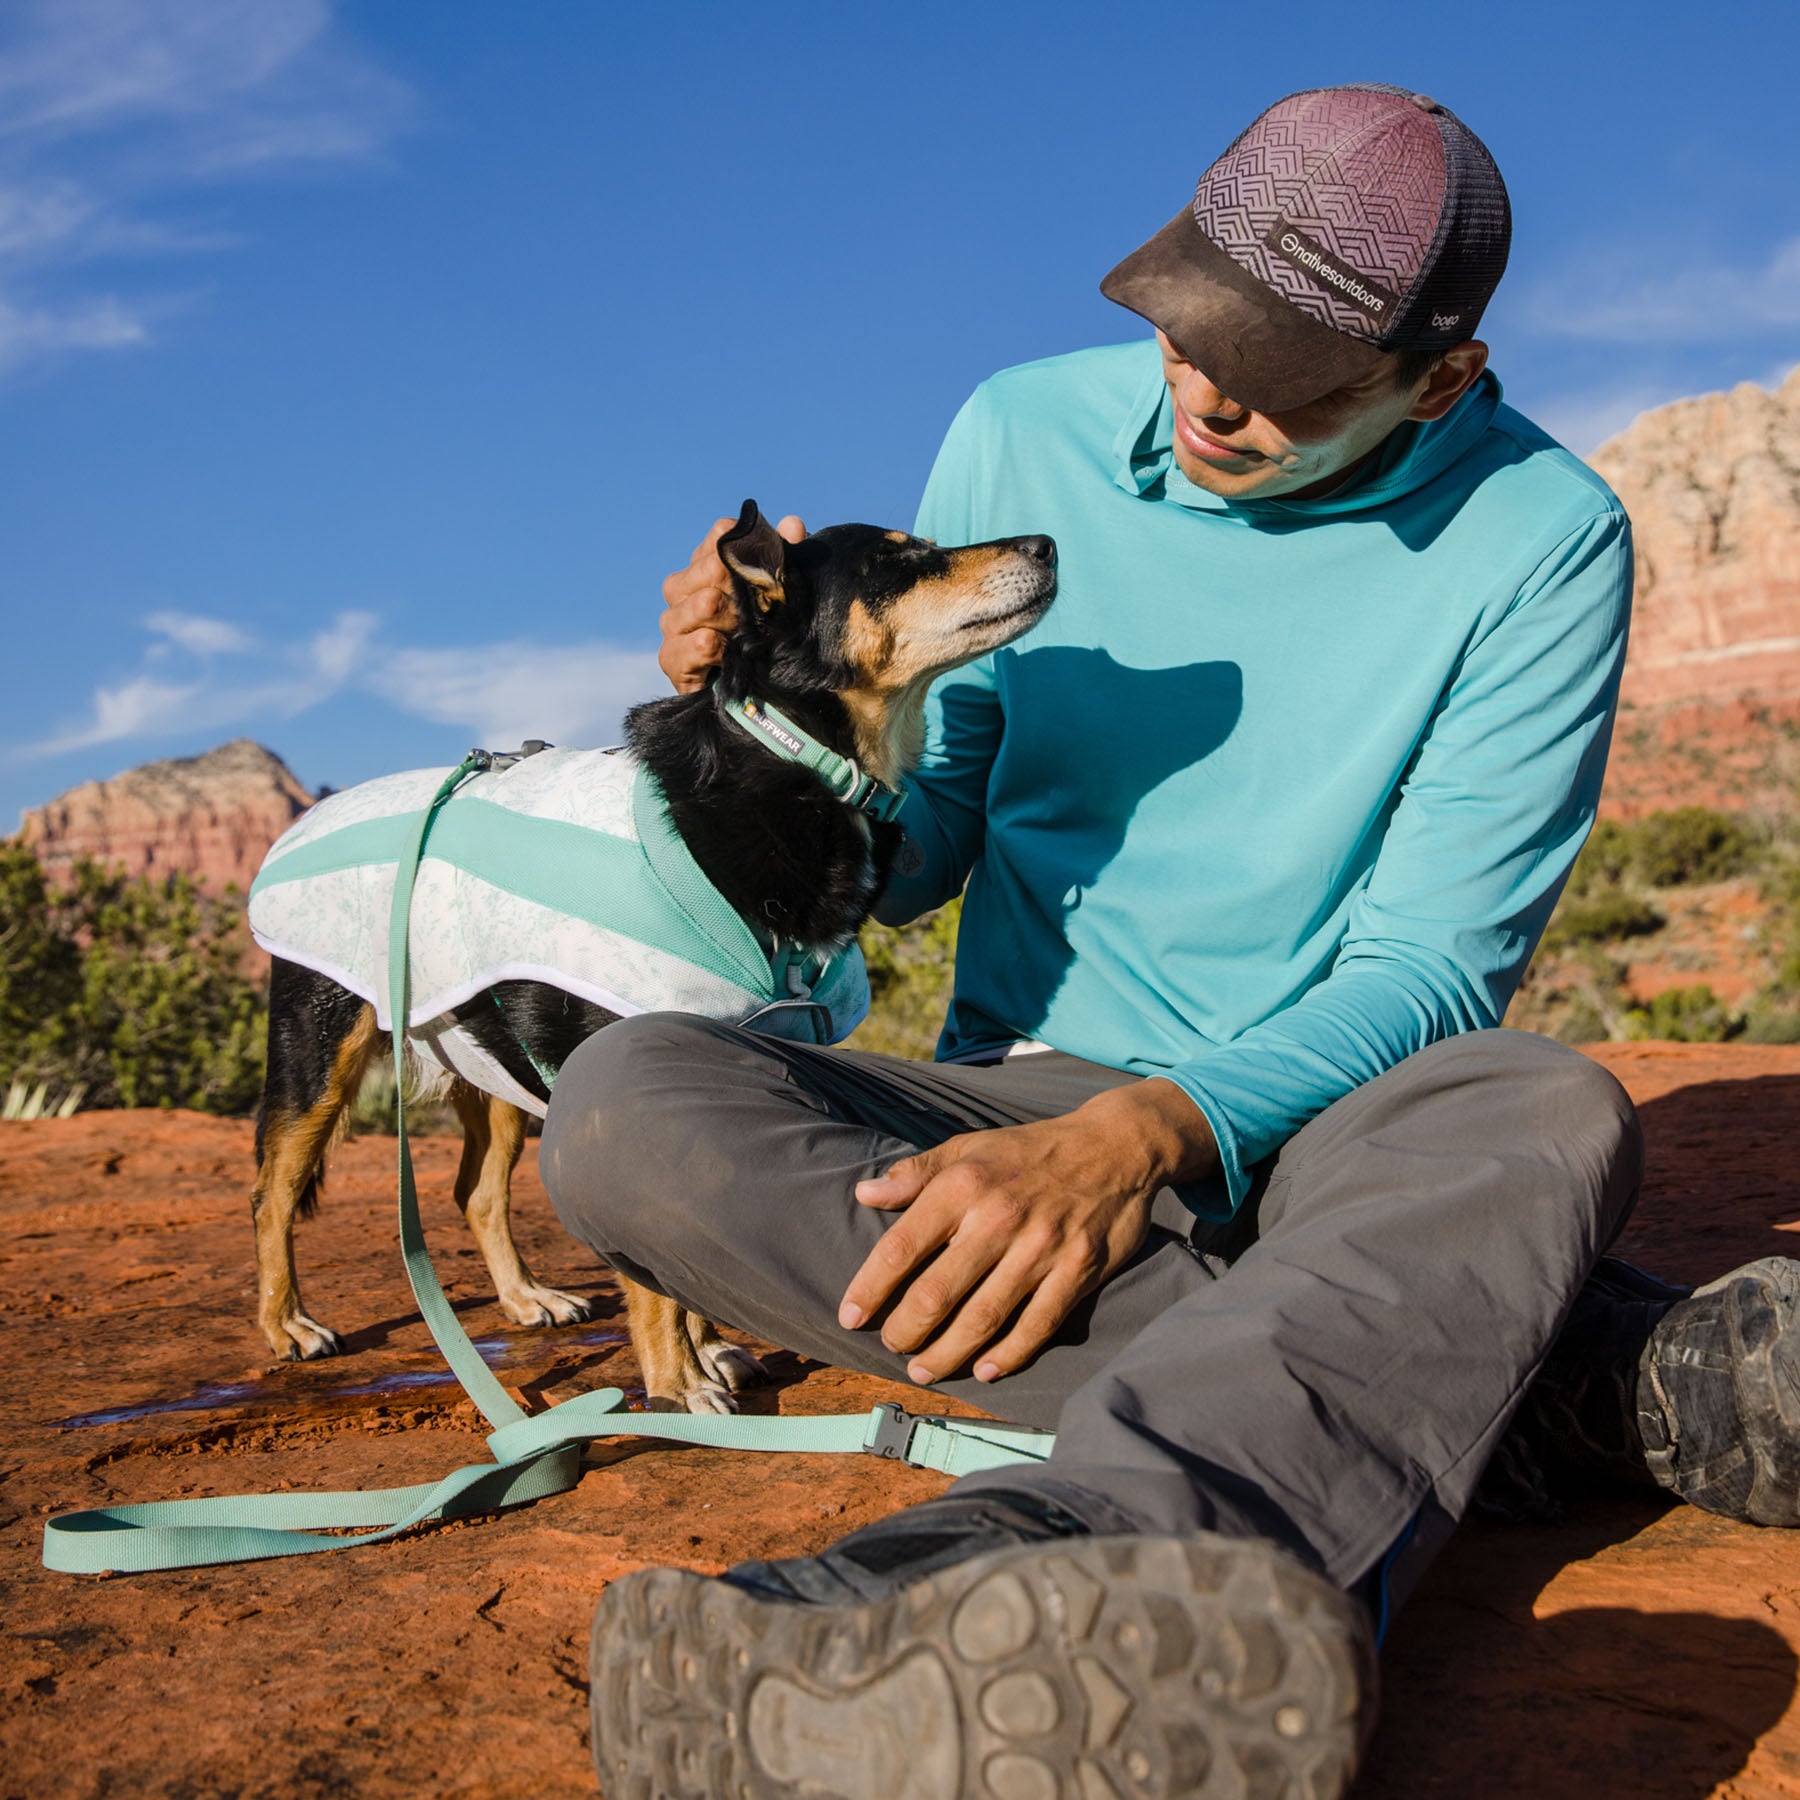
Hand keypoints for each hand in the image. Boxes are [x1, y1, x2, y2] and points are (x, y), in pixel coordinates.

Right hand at [658, 512, 805, 692]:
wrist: (752, 692)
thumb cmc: (766, 633)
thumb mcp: (782, 595)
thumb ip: (786, 558)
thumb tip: (793, 524)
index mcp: (708, 564)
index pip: (721, 535)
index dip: (746, 548)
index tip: (767, 568)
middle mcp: (683, 589)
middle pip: (707, 568)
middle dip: (735, 584)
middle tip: (755, 604)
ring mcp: (673, 623)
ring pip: (693, 605)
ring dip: (721, 615)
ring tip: (739, 625)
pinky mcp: (671, 659)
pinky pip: (684, 646)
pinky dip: (703, 646)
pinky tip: (719, 646)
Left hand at [838, 1079, 1217, 1385]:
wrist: (1116, 1146)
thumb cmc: (1030, 1151)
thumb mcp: (969, 1147)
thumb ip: (916, 1175)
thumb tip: (865, 1194)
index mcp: (963, 1184)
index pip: (902, 1246)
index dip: (870, 1288)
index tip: (851, 1316)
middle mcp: (998, 1217)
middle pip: (937, 1293)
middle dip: (906, 1331)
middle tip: (893, 1346)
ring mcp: (1041, 1247)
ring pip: (983, 1318)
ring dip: (947, 1353)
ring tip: (924, 1369)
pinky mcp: (1079, 1270)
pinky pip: (1037, 1325)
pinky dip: (1008, 1354)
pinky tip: (985, 1369)